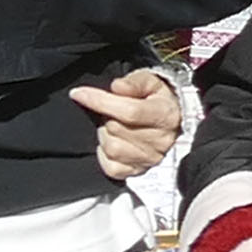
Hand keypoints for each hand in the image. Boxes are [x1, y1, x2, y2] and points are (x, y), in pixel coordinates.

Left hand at [75, 63, 183, 182]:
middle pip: (116, 129)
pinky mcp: (138, 171)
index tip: (79, 93)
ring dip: (105, 134)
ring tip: (113, 125)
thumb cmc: (157, 98)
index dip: (100, 101)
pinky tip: (113, 141)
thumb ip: (134, 82)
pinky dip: (104, 154)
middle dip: (105, 115)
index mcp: (165, 115)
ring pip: (111, 149)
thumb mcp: (150, 81)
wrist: (172, 119)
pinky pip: (111, 168)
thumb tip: (117, 87)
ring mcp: (150, 159)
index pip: (129, 111)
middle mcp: (161, 140)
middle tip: (111, 110)